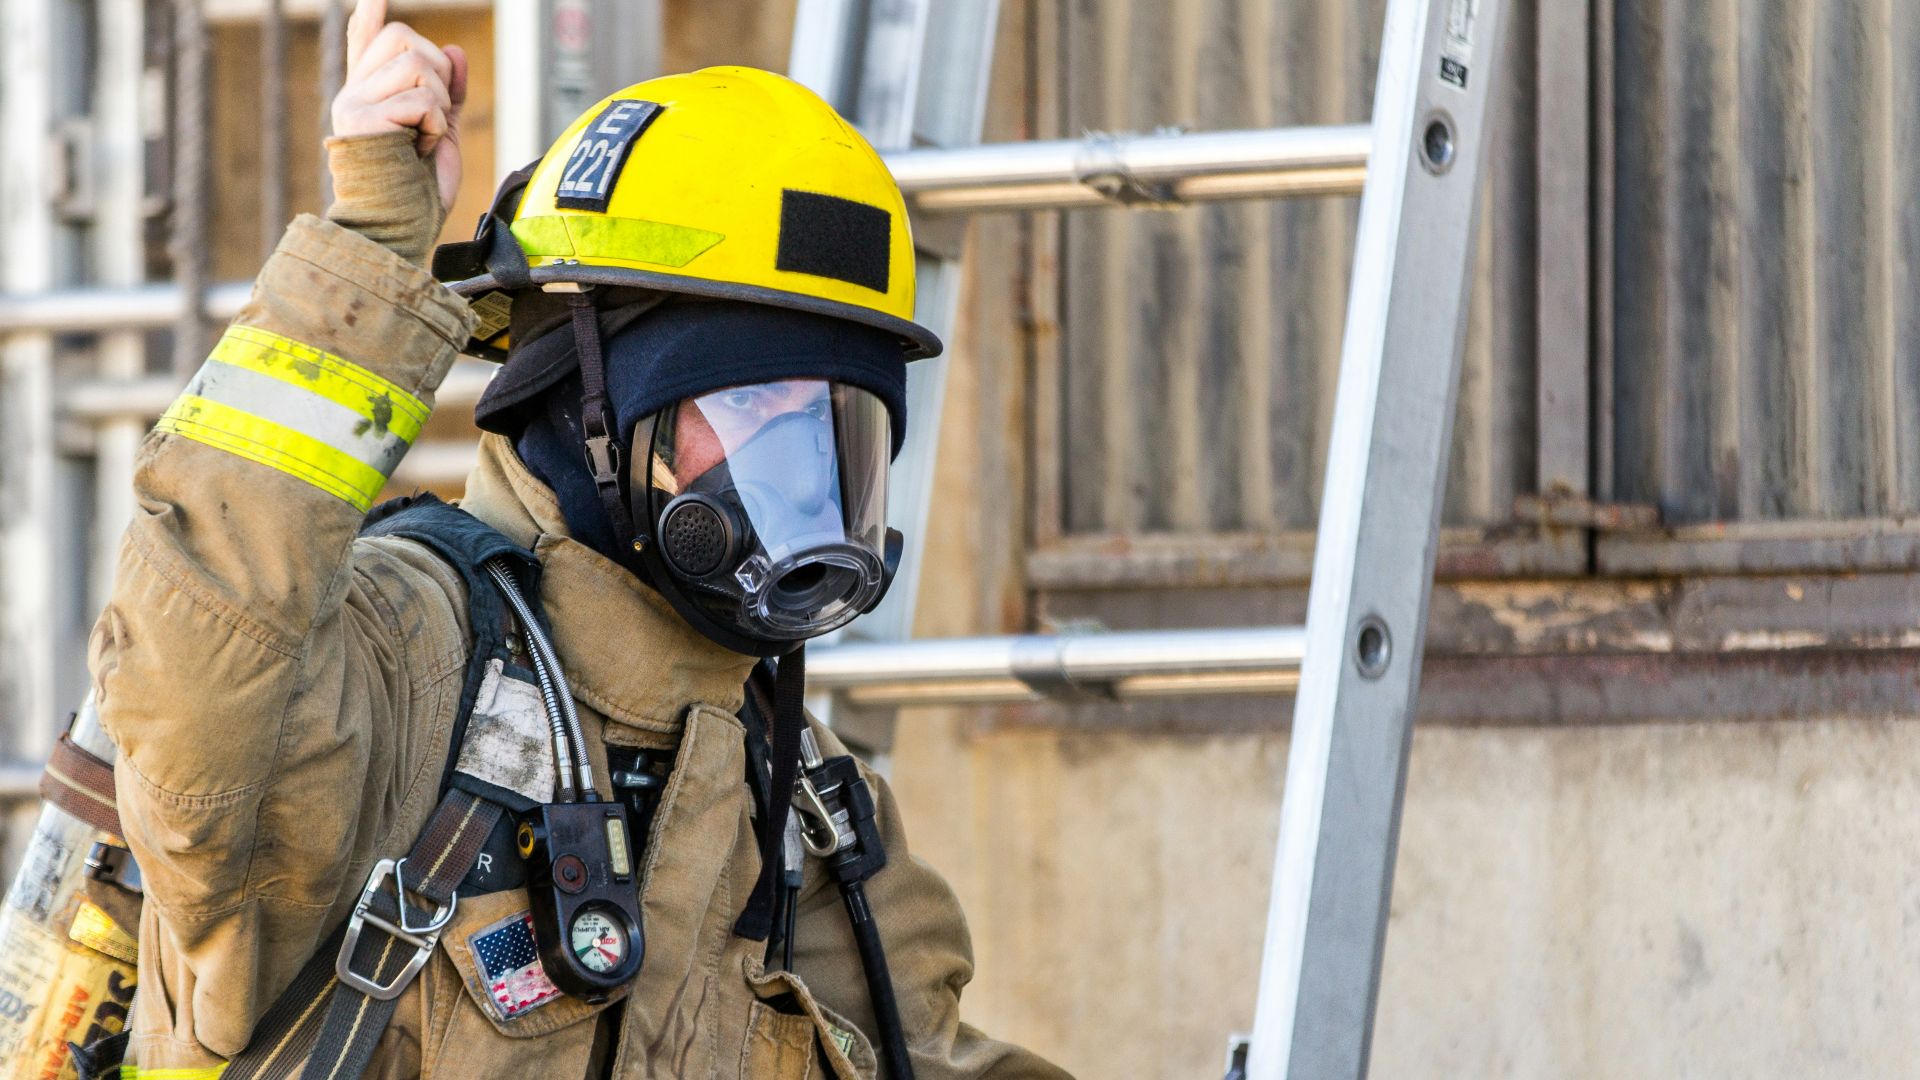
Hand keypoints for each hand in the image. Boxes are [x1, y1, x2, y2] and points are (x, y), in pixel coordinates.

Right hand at [330, 0, 467, 210]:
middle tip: (433, 118)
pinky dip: (435, 126)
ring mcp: (354, 103)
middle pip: (406, 39)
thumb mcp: (441, 134)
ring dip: (440, 104)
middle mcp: (355, 93)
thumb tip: (454, 50)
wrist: (403, 230)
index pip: (366, 42)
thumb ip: (447, 93)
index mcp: (371, 96)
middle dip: (439, 73)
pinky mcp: (362, 119)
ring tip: (425, 139)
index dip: (369, 18)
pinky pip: (421, 99)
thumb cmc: (419, 192)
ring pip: (417, 64)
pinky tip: (420, 150)